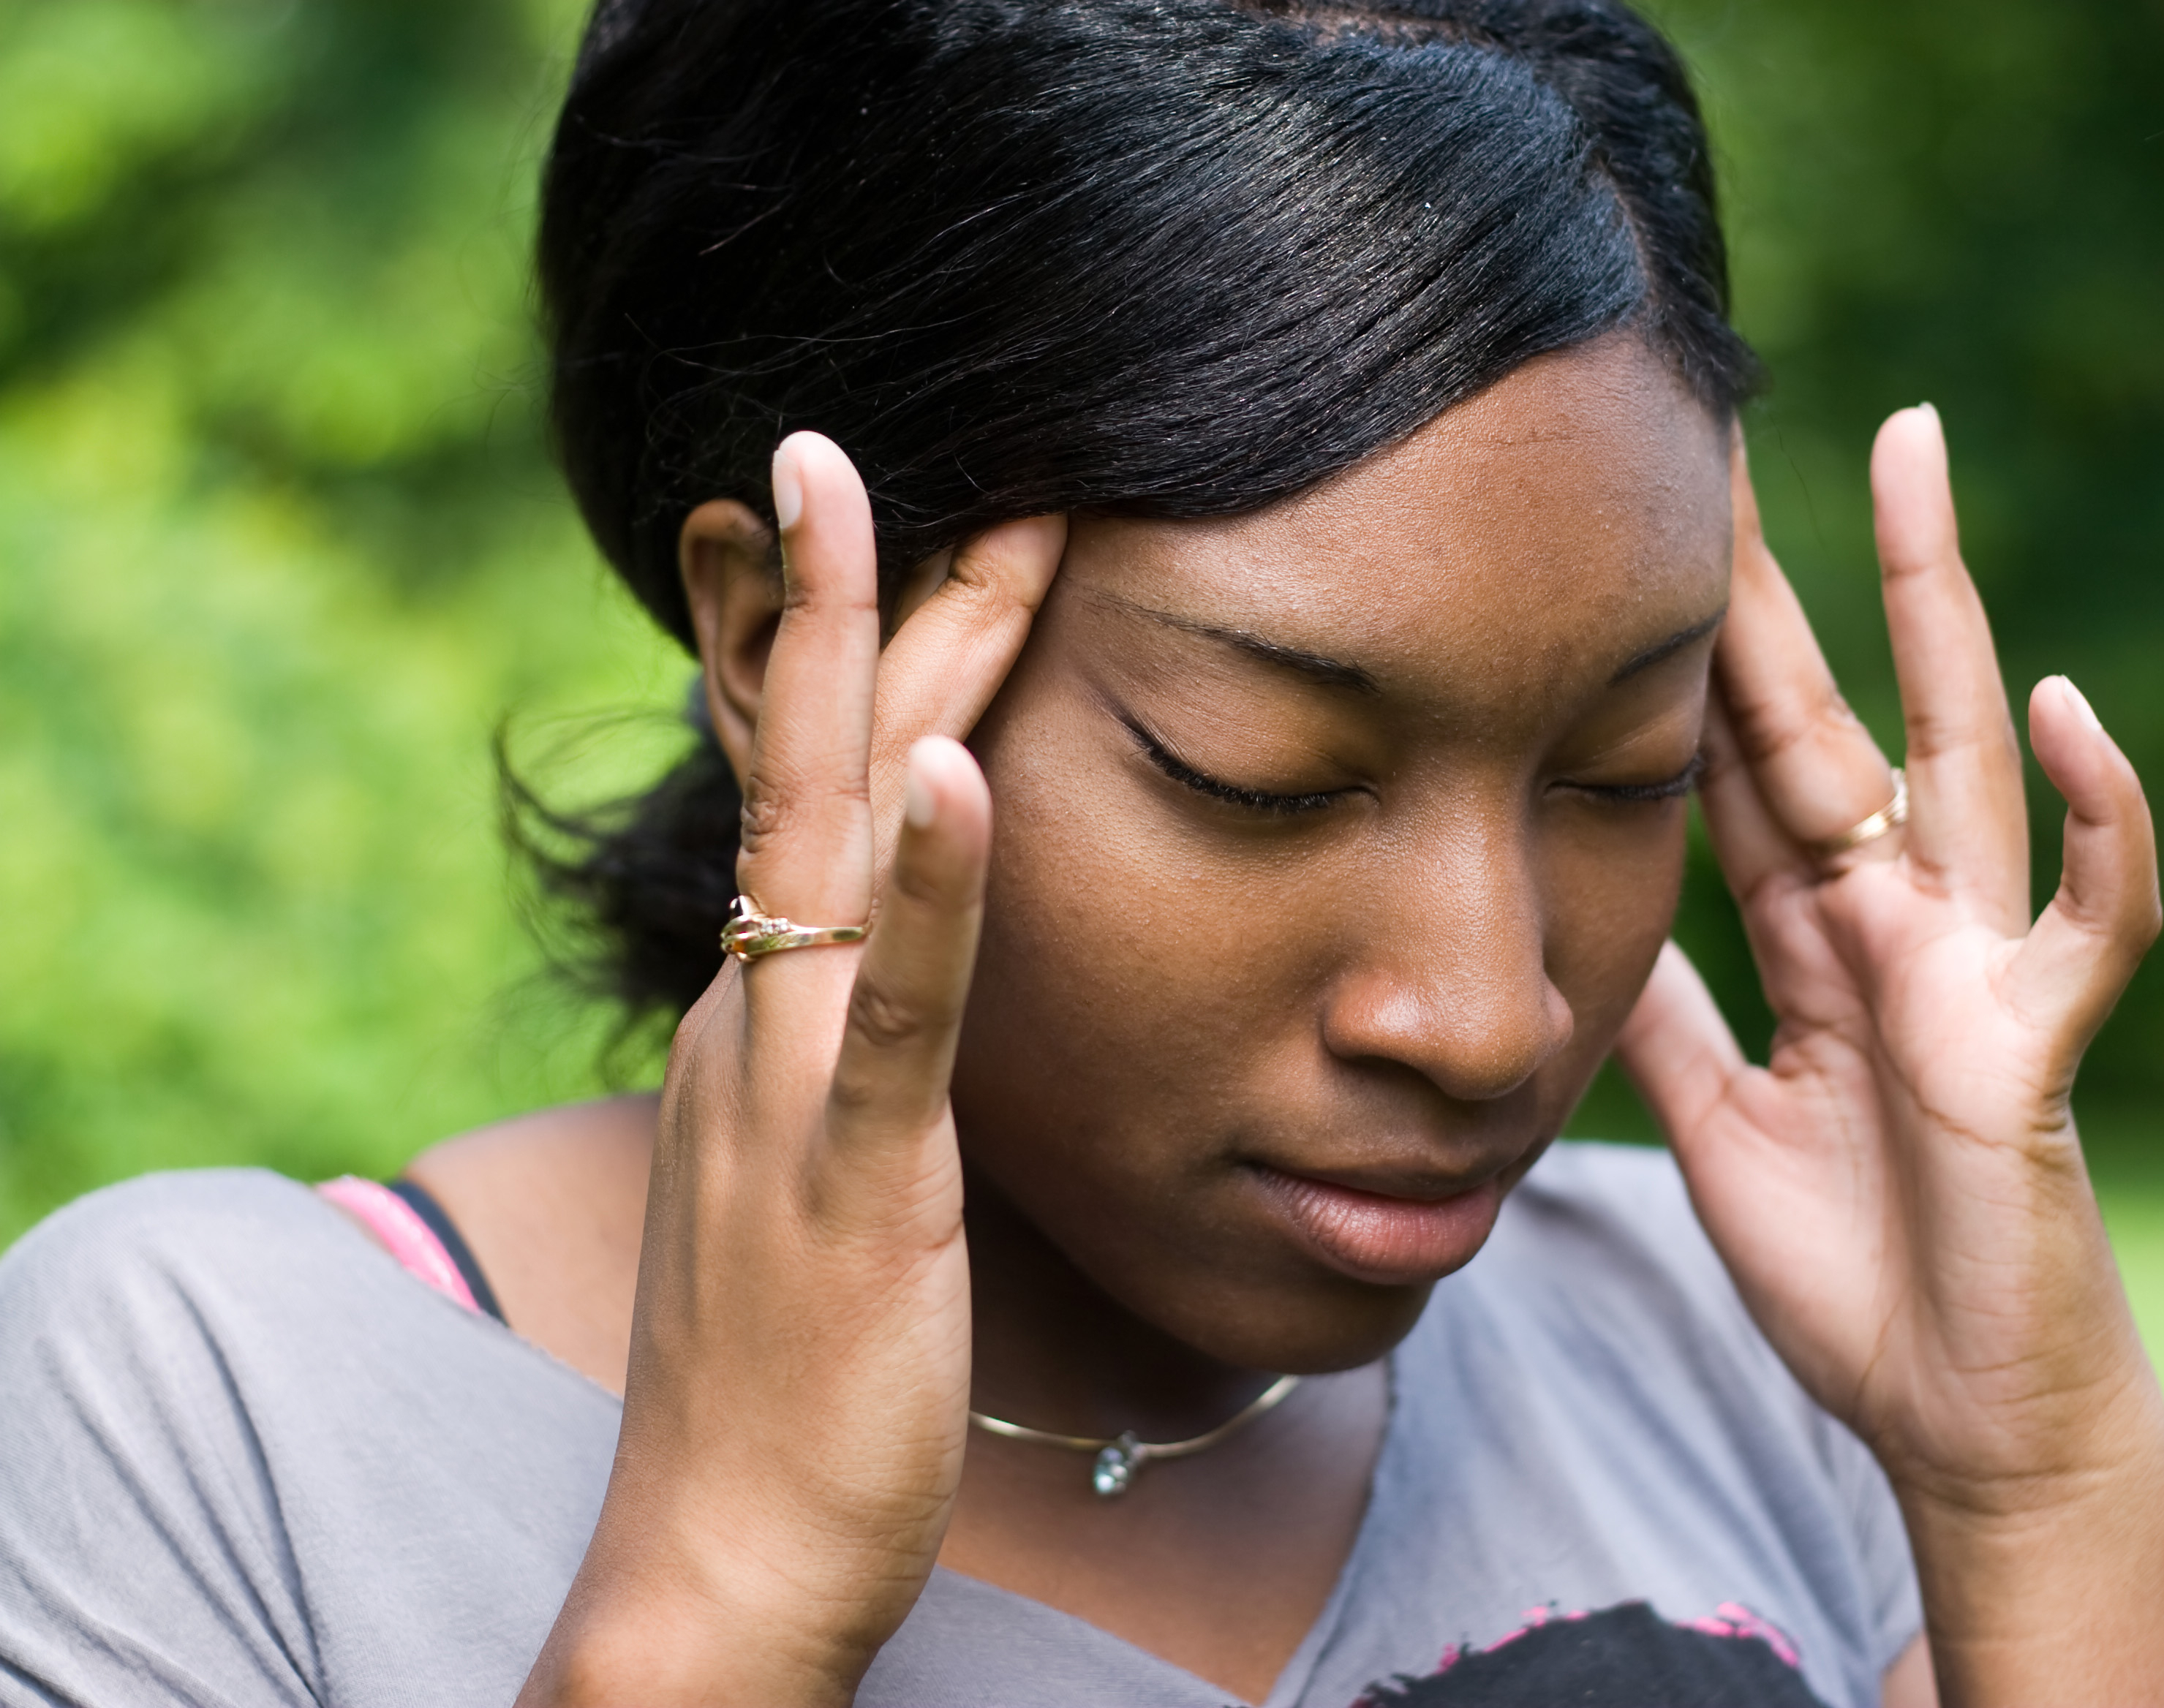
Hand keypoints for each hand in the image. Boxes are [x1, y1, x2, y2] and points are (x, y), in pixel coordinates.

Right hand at [519, 435, 1062, 1703]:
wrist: (727, 1557)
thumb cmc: (787, 1372)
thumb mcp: (804, 1163)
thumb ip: (841, 1048)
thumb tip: (877, 963)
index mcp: (756, 1013)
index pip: (802, 791)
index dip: (838, 651)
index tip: (894, 520)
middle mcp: (754, 1018)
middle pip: (811, 769)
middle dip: (856, 600)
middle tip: (877, 440)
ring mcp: (792, 1088)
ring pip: (841, 842)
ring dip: (890, 672)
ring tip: (930, 513)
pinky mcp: (861, 1177)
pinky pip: (902, 1012)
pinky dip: (936, 887)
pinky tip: (965, 769)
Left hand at [1616, 408, 2163, 1704]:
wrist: (1950, 1408)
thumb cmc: (1852, 1263)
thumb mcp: (1714, 1116)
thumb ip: (1665, 1012)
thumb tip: (1576, 920)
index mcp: (1811, 932)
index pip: (1735, 757)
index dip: (1682, 648)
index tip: (1628, 537)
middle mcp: (1893, 915)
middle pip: (1823, 710)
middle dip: (1775, 574)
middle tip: (1724, 424)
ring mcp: (1971, 959)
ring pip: (1957, 750)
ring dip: (1937, 604)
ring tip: (1911, 453)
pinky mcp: (2036, 1036)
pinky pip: (2092, 910)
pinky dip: (2098, 813)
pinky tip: (2072, 708)